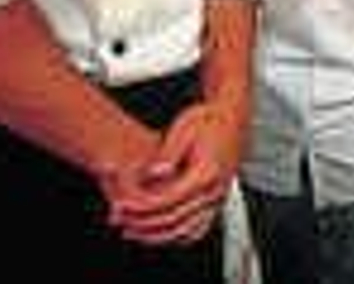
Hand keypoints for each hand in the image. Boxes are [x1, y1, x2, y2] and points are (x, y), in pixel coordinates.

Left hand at [105, 102, 241, 244]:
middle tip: (120, 220)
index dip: (140, 206)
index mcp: (205, 172)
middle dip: (143, 223)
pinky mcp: (218, 199)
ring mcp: (218, 197)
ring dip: (158, 236)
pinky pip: (200, 228)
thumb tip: (153, 173)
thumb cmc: (208, 119)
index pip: (166, 199)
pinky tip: (164, 233)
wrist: (232, 116)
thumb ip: (168, 153)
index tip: (121, 205)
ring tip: (136, 232)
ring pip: (187, 230)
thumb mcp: (183, 128)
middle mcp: (214, 189)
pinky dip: (179, 236)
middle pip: (174, 219)